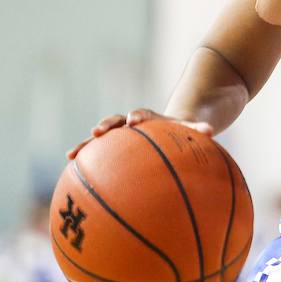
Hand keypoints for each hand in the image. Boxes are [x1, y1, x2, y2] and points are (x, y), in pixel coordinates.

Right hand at [66, 109, 214, 159]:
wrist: (173, 127)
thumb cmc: (182, 131)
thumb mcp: (191, 128)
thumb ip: (198, 128)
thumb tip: (211, 129)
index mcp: (152, 119)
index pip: (144, 115)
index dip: (138, 116)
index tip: (134, 121)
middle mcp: (133, 125)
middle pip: (118, 120)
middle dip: (108, 125)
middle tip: (97, 132)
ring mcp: (122, 135)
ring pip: (103, 138)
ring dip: (88, 143)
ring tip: (72, 154)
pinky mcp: (116, 146)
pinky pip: (99, 153)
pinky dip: (86, 157)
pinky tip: (70, 167)